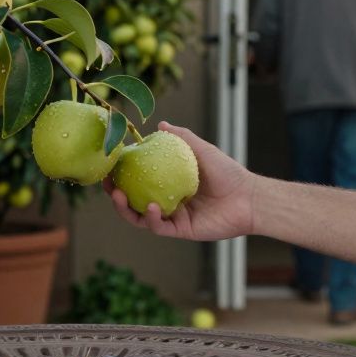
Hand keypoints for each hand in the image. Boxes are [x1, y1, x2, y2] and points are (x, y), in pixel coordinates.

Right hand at [104, 121, 256, 240]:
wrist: (248, 197)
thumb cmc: (228, 172)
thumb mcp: (202, 150)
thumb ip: (182, 138)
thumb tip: (159, 125)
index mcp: (169, 183)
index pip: (138, 180)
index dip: (121, 175)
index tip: (109, 166)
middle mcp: (168, 201)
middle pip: (133, 201)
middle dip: (115, 195)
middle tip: (107, 184)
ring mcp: (173, 217)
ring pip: (142, 217)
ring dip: (126, 209)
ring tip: (118, 195)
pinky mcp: (181, 231)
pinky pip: (160, 227)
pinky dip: (153, 218)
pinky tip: (152, 207)